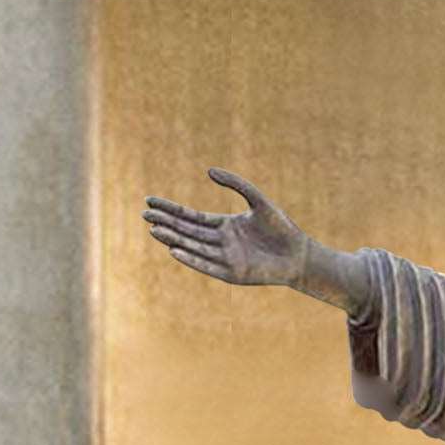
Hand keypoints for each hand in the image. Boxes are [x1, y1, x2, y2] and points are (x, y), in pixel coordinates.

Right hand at [143, 167, 308, 287]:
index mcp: (225, 226)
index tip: (151, 202)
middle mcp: (221, 243)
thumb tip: (208, 170)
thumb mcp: (257, 200)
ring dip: (173, 239)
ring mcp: (226, 259)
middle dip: (166, 223)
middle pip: (188, 232)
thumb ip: (235, 183)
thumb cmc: (282, 228)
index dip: (171, 210)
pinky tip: (175, 251)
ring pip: (194, 248)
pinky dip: (192, 259)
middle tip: (144, 215)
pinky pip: (207, 266)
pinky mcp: (233, 274)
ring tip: (153, 230)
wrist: (300, 254)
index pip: (191, 217)